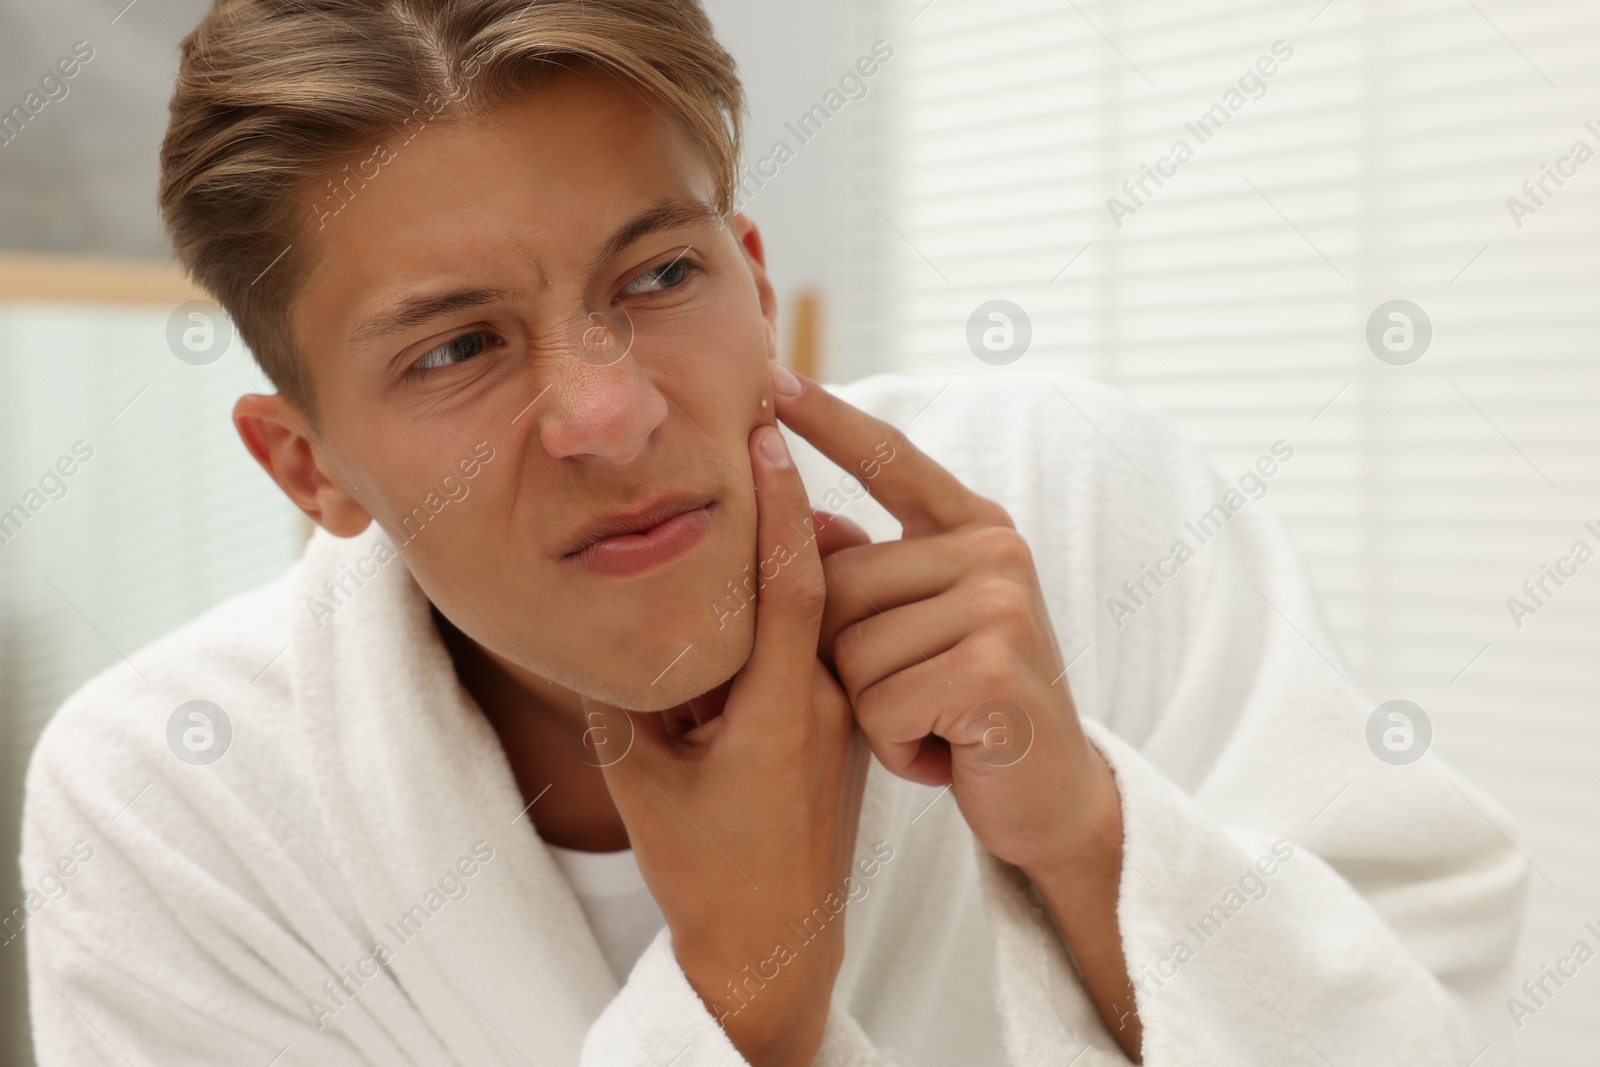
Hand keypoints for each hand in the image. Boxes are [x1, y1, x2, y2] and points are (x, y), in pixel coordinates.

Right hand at [583, 421, 871, 1066]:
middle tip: (754, 432)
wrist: (774, 949)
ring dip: (789, 557)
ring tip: (749, 491)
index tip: (768, 431)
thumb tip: (594, 620)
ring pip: (819, 613)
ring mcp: (841, 717)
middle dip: (785, 508)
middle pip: (814, 582)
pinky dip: (794, 606)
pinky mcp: (842, 729)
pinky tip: (749, 586)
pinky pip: (819, 647)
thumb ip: (618, 696)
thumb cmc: (705, 875)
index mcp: (783, 713)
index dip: (781, 501)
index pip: (793, 582)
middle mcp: (827, 703)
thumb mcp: (639, 783)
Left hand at [770, 364, 1141, 1058]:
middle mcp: (994, 551)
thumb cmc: (968, 709)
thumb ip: (870, 573)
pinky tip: (947, 753)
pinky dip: (898, 749)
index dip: (828, 418)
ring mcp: (1000, 604)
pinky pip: (879, 705)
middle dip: (849, 663)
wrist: (1050, 798)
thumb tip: (808, 521)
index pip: (889, 460)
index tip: (772, 376)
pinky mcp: (993, 669)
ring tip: (935, 726)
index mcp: (974, 527)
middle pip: (836, 587)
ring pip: (850, 654)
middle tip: (917, 697)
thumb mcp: (918, 632)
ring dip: (876, 713)